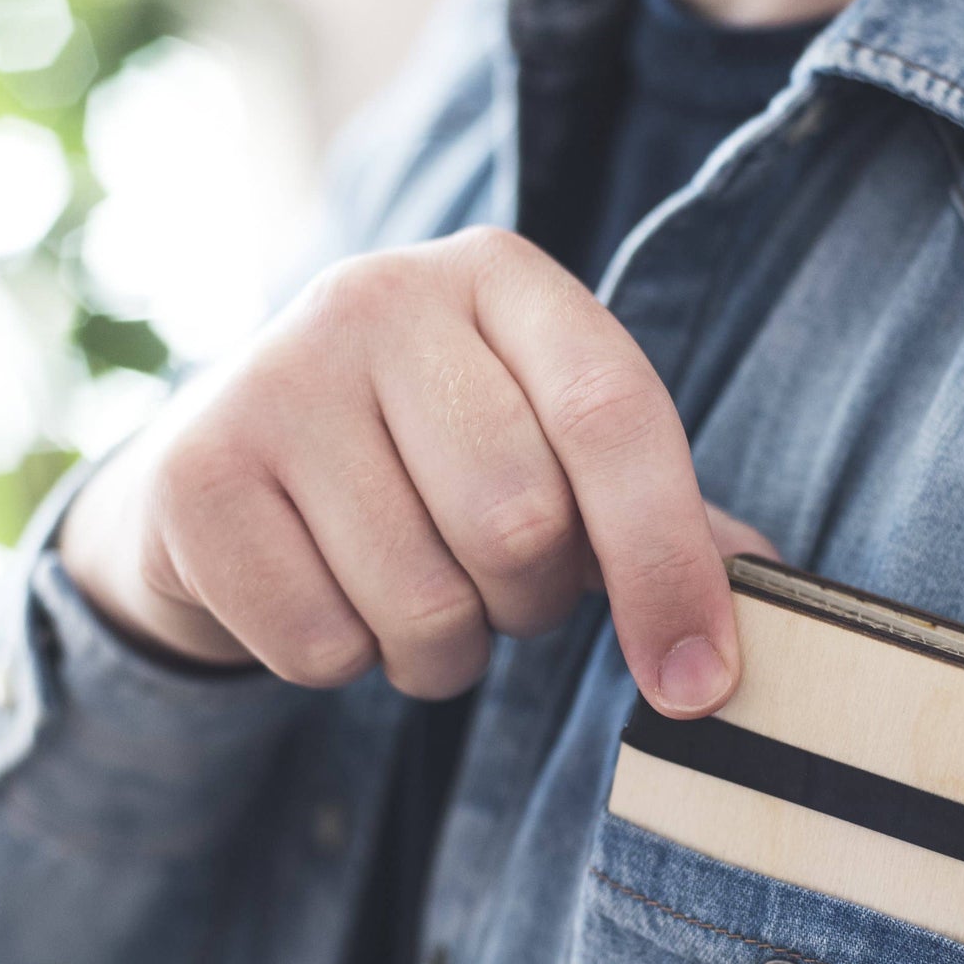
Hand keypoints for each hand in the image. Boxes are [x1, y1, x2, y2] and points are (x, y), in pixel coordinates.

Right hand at [59, 228, 777, 717]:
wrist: (238, 458)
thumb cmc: (429, 458)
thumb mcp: (546, 447)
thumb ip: (654, 509)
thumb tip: (768, 583)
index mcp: (500, 279)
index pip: (613, 419)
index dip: (668, 565)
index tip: (697, 683)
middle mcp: (380, 298)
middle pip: (518, 525)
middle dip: (526, 601)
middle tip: (493, 582)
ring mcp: (273, 378)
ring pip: (422, 604)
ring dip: (440, 648)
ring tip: (409, 588)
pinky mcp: (195, 475)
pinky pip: (321, 645)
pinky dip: (344, 660)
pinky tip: (326, 593)